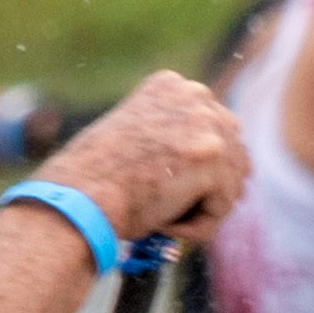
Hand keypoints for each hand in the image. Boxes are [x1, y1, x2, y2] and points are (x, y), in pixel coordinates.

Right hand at [37, 68, 245, 236]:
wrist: (80, 196)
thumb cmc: (96, 179)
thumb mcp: (137, 138)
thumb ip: (175, 136)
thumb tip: (225, 164)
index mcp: (173, 85)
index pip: (215, 131)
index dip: (192, 170)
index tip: (158, 184)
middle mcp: (194, 95)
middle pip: (233, 154)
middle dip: (206, 190)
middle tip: (166, 208)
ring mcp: (205, 122)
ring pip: (229, 183)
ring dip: (199, 209)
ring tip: (161, 216)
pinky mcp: (211, 155)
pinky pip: (221, 207)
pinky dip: (196, 227)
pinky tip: (163, 223)